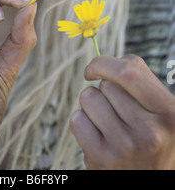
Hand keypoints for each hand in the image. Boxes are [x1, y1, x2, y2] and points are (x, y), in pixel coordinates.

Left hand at [70, 54, 174, 168]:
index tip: (94, 69)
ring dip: (93, 105)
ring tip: (109, 122)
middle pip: (105, 85)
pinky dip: (83, 122)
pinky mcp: (102, 160)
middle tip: (119, 111)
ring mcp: (125, 149)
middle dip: (105, 90)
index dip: (103, 63)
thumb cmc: (153, 133)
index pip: (128, 73)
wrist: (152, 179)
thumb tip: (105, 63)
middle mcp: (150, 133)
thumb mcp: (161, 107)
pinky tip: (98, 135)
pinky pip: (77, 120)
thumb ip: (140, 78)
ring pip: (88, 98)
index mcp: (169, 113)